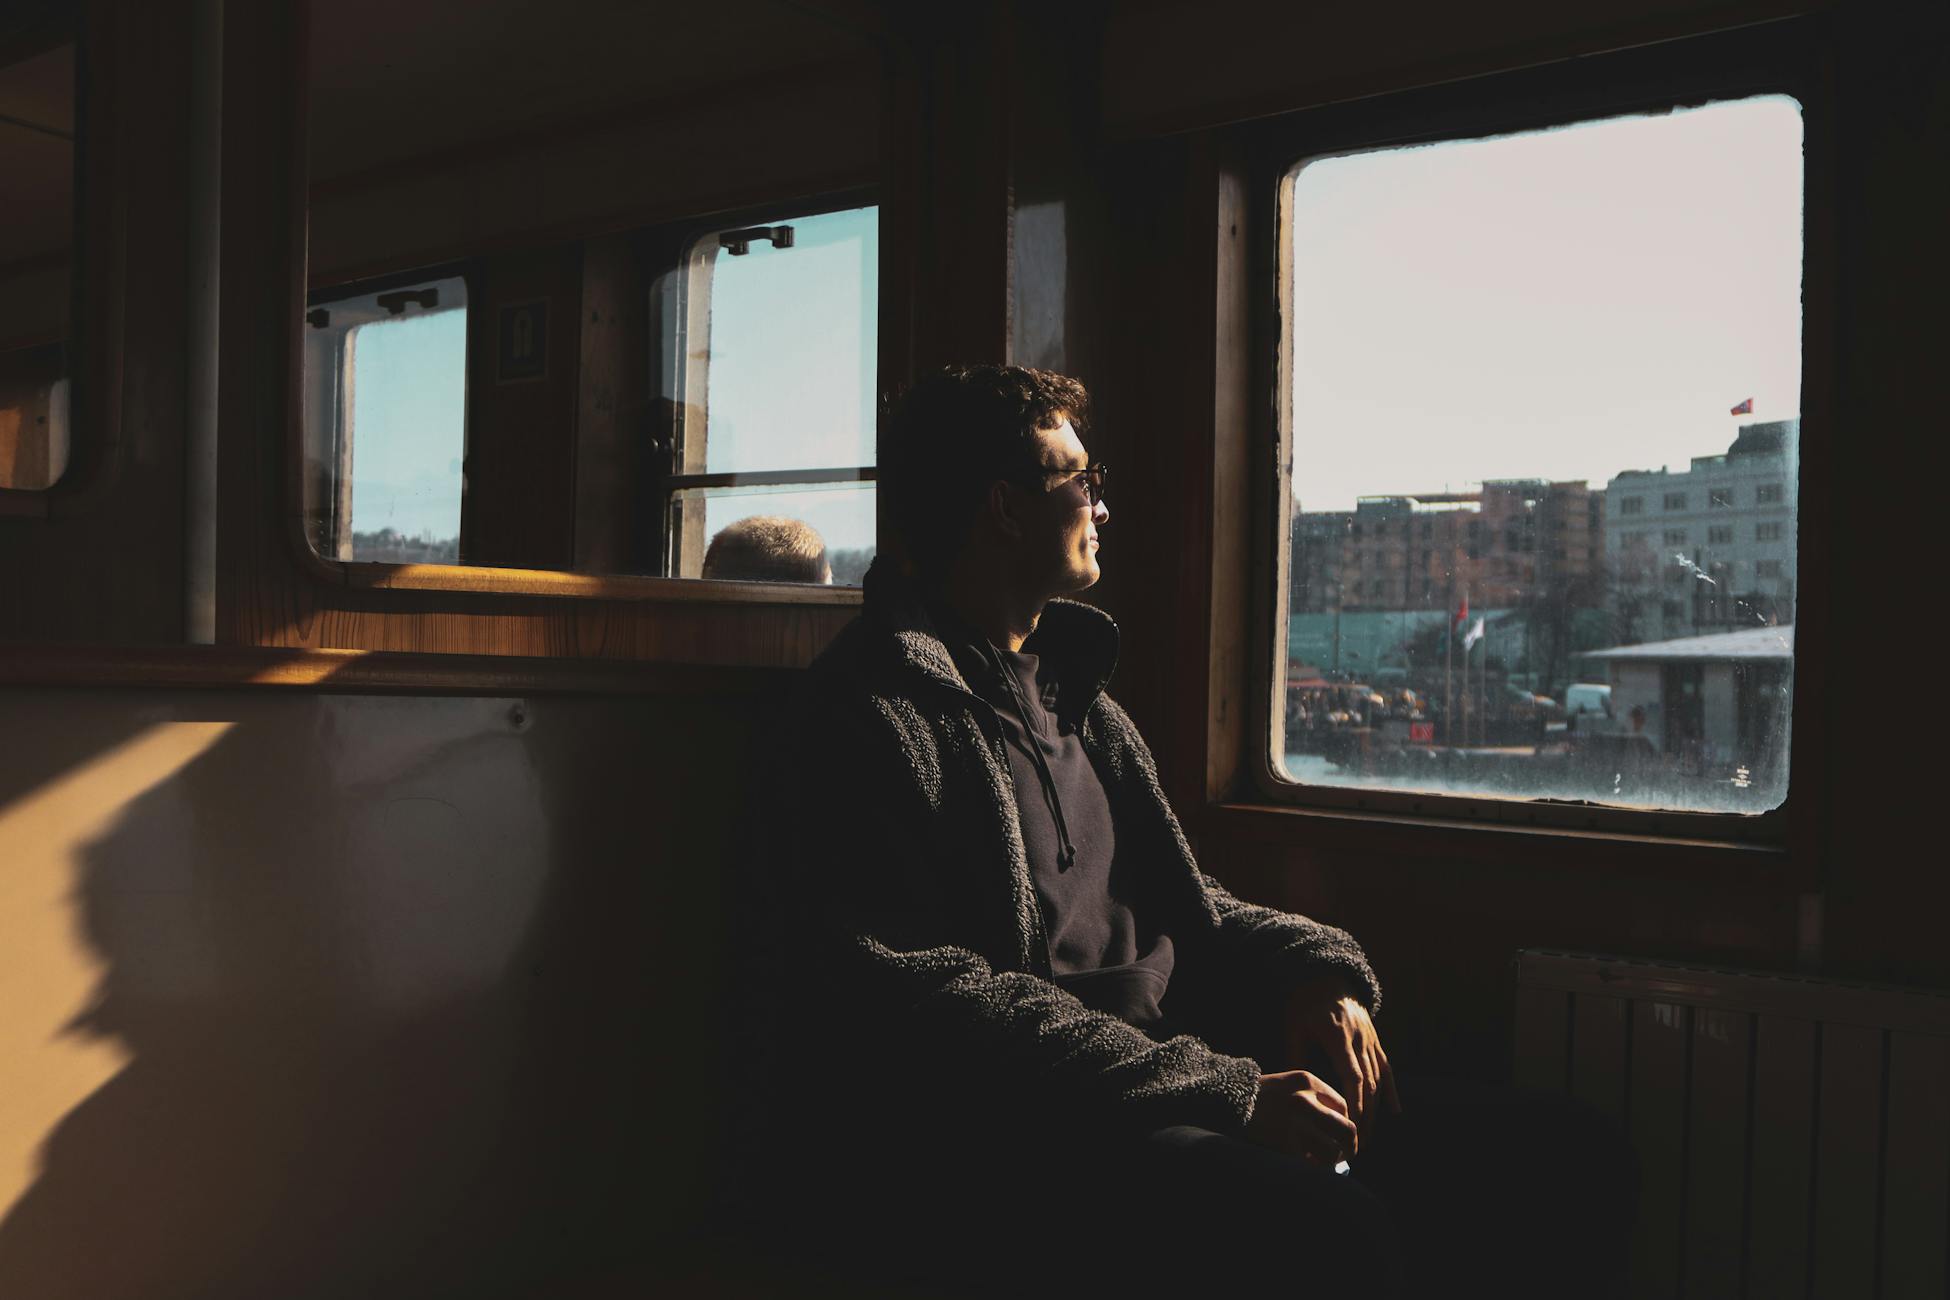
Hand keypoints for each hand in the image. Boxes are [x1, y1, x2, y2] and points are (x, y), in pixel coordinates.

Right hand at [1243, 1069, 1358, 1165]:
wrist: (1224, 1102)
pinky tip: (1304, 1164)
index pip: (1344, 1107)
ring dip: (1330, 1161)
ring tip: (1322, 1162)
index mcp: (1307, 1081)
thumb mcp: (1290, 1086)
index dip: (1343, 1124)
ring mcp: (1293, 1123)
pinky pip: (1310, 1165)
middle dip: (1349, 1146)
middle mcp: (1303, 1100)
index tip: (1336, 1134)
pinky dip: (1312, 1168)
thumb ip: (1316, 1100)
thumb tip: (1343, 1133)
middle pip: (1347, 1129)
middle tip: (1343, 1154)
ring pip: (1332, 1152)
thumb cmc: (1261, 1098)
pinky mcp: (1282, 1144)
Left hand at [1283, 975, 1400, 1148]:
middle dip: (1364, 1115)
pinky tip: (1395, 1111)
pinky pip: (1387, 1068)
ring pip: (1379, 1079)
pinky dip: (1391, 1090)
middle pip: (1368, 1082)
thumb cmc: (1305, 1001)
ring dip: (1376, 1109)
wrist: (1327, 975)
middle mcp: (1360, 1039)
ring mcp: (1371, 1039)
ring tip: (1368, 1135)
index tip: (1351, 1125)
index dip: (1354, 1101)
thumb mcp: (1294, 1024)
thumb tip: (1294, 1087)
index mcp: (1338, 1035)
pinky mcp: (1375, 1039)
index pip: (1352, 1074)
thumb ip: (1295, 1054)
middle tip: (1357, 1143)